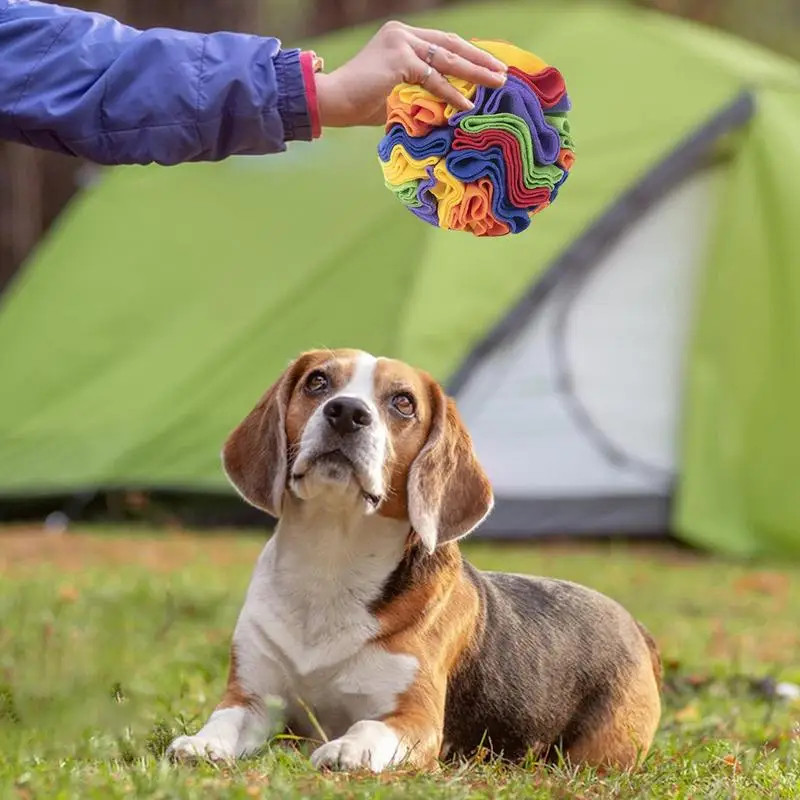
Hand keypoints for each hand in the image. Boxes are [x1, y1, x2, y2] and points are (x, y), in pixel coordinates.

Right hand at [314, 20, 507, 127]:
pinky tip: (468, 105)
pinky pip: (434, 79)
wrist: (332, 101)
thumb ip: (419, 90)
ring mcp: (401, 42)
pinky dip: (452, 93)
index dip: (468, 54)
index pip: (443, 42)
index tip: (488, 66)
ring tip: (496, 84)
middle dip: (479, 59)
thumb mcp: (396, 91)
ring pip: (447, 59)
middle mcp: (402, 33)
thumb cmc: (358, 103)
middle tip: (502, 72)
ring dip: (475, 73)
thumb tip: (445, 106)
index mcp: (401, 36)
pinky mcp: (399, 58)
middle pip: (451, 44)